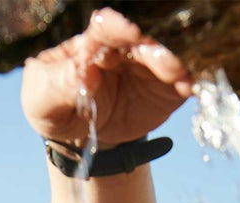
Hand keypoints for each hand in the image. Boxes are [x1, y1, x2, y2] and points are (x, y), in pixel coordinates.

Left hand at [21, 8, 192, 148]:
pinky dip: (195, 85)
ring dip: (177, 66)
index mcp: (90, 44)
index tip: (127, 31)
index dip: (116, 27)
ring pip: (168, 60)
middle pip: (143, 43)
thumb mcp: (41, 99)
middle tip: (165, 63)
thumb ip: (57, 85)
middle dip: (154, 50)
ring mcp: (149, 68)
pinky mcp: (168, 91)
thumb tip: (80, 75)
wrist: (81, 137)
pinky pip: (185, 85)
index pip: (105, 29)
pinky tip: (198, 90)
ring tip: (180, 76)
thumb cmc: (54, 106)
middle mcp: (124, 50)